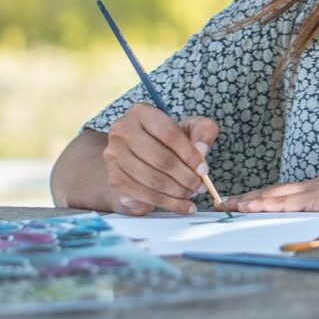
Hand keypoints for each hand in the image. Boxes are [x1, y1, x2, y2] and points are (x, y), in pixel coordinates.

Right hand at [102, 103, 218, 215]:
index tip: (203, 169)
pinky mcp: (115, 180)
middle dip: (186, 176)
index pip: (169, 134)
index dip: (190, 154)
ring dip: (178, 191)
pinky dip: (169, 204)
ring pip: (154, 180)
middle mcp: (121, 131)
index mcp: (140, 112)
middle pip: (161, 158)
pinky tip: (183, 206)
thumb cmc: (167, 142)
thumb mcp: (188, 129)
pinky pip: (146, 196)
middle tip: (200, 186)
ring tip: (192, 194)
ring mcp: (114, 156)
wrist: (138, 160)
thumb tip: (201, 149)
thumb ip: (203, 131)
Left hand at [227, 161, 318, 212]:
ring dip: (246, 202)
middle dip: (244, 199)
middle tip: (220, 204)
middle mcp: (308, 188)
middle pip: (269, 193)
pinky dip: (263, 206)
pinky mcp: (315, 199)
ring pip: (270, 197)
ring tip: (224, 206)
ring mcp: (310, 192)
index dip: (258, 199)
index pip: (280, 195)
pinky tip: (247, 208)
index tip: (239, 203)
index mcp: (314, 190)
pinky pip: (283, 203)